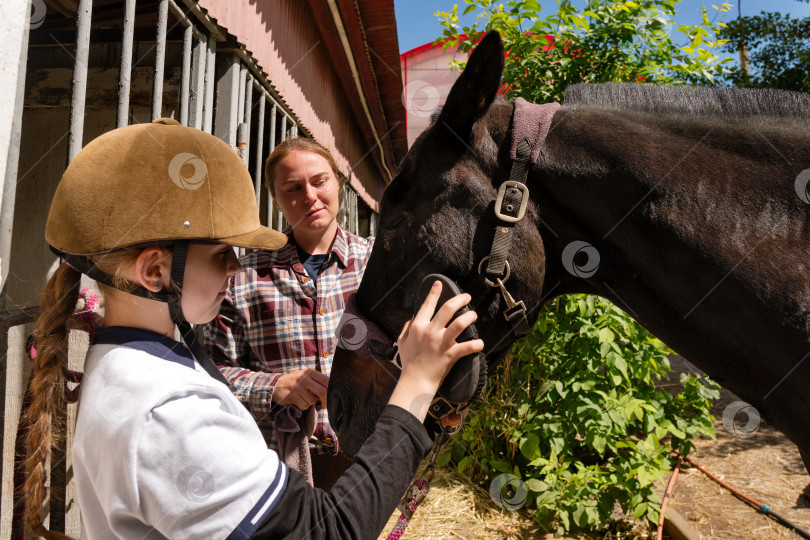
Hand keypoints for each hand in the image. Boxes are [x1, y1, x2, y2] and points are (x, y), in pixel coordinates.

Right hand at [272, 368, 328, 409]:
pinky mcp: (292, 396)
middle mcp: (304, 378)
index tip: (331, 397)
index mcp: (310, 372)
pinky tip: (298, 401)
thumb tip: (332, 391)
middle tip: (324, 406)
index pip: (327, 381)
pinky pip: (304, 406)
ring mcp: (297, 387)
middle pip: (322, 392)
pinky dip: (303, 406)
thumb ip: (317, 381)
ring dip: (310, 403)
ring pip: (312, 401)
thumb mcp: (306, 377)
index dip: (331, 391)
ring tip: (303, 398)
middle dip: (325, 401)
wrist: (276, 385)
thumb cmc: (296, 382)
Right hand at [387, 280, 483, 421]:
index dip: (434, 292)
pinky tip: (480, 343)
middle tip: (467, 297)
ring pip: (460, 323)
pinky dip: (476, 344)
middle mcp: (431, 331)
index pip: (427, 305)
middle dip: (460, 300)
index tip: (439, 284)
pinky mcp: (451, 354)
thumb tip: (413, 318)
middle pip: (448, 309)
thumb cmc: (408, 362)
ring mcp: (442, 342)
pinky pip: (467, 347)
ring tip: (474, 315)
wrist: (415, 381)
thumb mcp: (402, 342)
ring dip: (469, 317)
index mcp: (418, 326)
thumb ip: (406, 328)